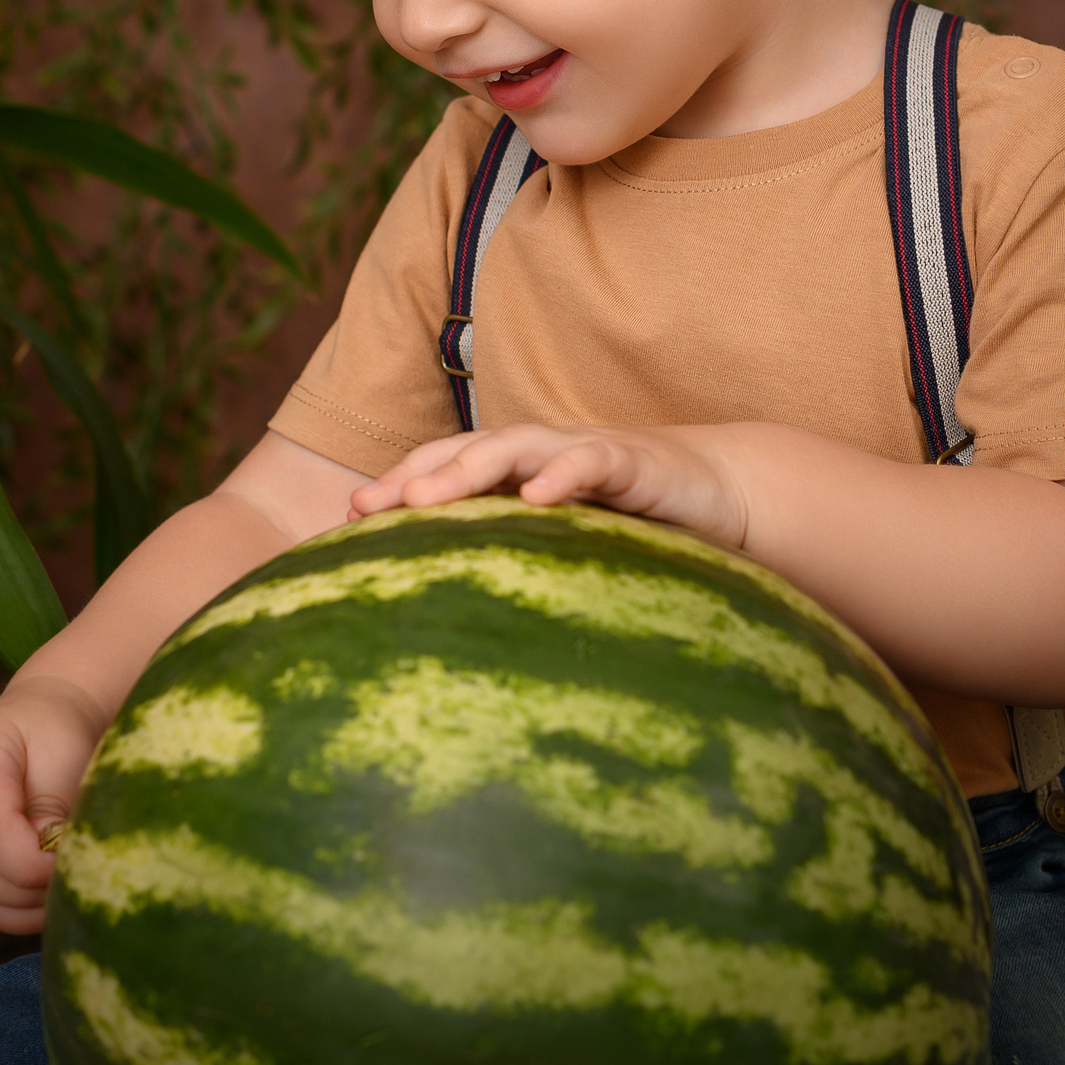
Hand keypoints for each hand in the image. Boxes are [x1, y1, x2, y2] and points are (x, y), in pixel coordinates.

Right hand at [0, 672, 107, 932]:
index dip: (32, 864)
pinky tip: (35, 908)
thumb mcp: (70, 759)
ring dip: (12, 910)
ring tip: (57, 902)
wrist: (38, 720)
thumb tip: (43, 870)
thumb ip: (54, 814)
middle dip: (23, 892)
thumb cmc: (60, 736)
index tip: (73, 868)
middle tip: (71, 890)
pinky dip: (0, 912)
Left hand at [348, 422, 751, 550]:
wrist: (718, 489)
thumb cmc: (631, 522)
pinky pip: (590, 461)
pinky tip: (537, 496)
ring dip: (466, 470)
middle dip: (410, 477)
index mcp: (515, 470)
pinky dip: (562, 474)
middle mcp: (538, 452)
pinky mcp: (630, 460)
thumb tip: (448, 617)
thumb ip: (513, 560)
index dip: (395, 486)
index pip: (443, 468)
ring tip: (426, 498)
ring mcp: (580, 450)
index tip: (345, 522)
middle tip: (364, 509)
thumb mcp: (561, 544)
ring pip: (512, 447)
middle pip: (462, 452)